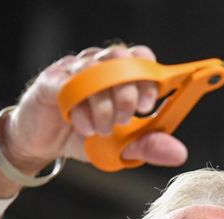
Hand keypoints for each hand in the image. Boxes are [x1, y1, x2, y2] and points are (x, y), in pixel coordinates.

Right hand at [3, 44, 187, 173]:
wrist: (44, 143)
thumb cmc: (86, 135)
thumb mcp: (121, 146)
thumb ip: (148, 145)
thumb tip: (179, 153)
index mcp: (120, 75)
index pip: (141, 59)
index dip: (148, 75)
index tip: (148, 103)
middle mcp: (99, 65)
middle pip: (120, 60)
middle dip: (126, 93)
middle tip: (124, 119)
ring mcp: (74, 70)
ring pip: (94, 72)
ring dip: (103, 104)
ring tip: (102, 129)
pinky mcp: (51, 80)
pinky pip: (68, 85)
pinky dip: (79, 108)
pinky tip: (83, 126)